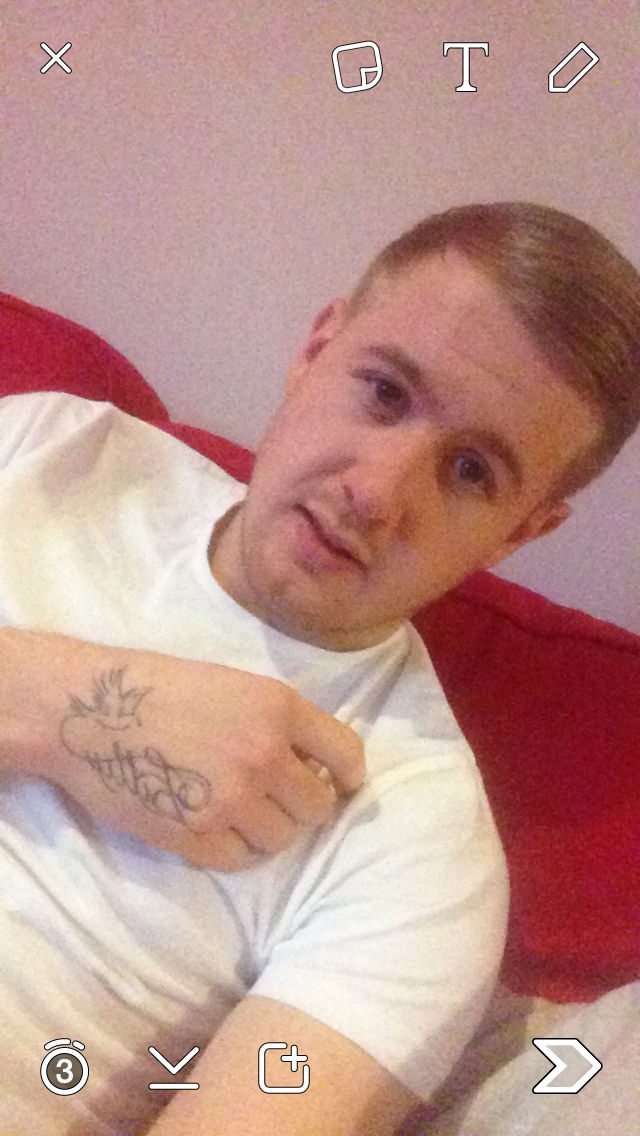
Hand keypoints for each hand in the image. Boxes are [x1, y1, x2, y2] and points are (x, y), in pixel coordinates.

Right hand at [1, 629, 364, 869]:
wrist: (87, 710)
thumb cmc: (159, 688)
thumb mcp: (235, 686)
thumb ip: (279, 721)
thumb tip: (316, 765)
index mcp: (278, 708)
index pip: (346, 755)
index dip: (348, 776)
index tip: (341, 785)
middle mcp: (263, 754)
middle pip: (317, 808)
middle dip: (303, 807)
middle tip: (278, 799)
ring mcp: (230, 798)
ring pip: (281, 839)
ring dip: (267, 830)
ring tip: (240, 811)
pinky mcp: (195, 834)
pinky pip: (240, 859)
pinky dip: (233, 849)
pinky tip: (215, 826)